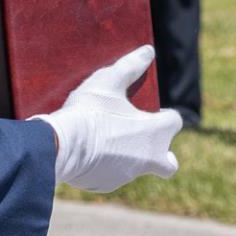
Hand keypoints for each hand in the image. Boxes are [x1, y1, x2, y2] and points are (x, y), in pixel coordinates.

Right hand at [35, 45, 181, 191]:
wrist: (61, 144)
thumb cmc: (89, 111)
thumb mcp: (108, 81)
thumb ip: (130, 66)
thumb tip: (148, 51)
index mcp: (154, 132)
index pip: (174, 123)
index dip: (165, 116)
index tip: (152, 112)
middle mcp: (148, 158)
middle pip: (168, 163)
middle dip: (162, 155)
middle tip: (142, 141)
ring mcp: (127, 174)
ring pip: (136, 168)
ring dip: (128, 158)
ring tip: (103, 140)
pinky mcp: (106, 184)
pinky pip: (111, 176)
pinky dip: (105, 167)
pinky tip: (87, 152)